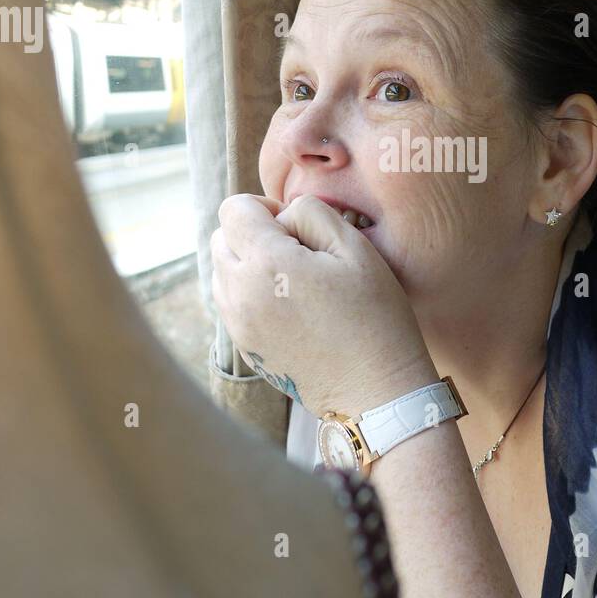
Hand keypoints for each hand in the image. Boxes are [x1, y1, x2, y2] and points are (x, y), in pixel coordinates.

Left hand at [209, 193, 438, 417]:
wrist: (375, 391)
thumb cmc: (374, 317)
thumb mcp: (355, 249)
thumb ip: (311, 214)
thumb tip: (282, 216)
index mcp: (266, 264)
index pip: (233, 209)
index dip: (264, 206)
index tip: (294, 226)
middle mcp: (240, 293)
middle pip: (221, 238)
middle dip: (254, 234)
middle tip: (299, 253)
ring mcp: (238, 325)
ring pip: (222, 272)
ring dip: (249, 264)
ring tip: (295, 282)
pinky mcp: (244, 348)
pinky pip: (232, 303)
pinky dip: (251, 294)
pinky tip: (292, 308)